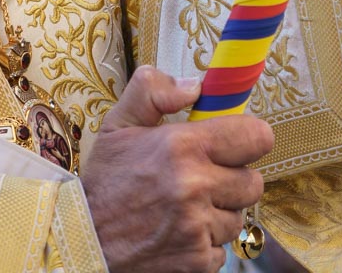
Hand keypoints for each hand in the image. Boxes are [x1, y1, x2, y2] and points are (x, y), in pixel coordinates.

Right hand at [80, 65, 273, 272]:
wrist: (84, 239)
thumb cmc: (105, 182)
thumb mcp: (118, 124)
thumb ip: (153, 91)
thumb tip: (195, 86)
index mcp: (182, 147)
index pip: (257, 137)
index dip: (249, 139)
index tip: (235, 144)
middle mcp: (195, 187)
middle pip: (254, 182)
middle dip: (232, 179)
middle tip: (204, 178)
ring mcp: (198, 228)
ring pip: (238, 218)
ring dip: (218, 214)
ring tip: (186, 208)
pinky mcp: (197, 261)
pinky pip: (221, 249)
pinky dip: (204, 243)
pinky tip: (178, 232)